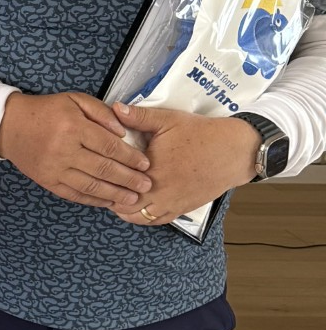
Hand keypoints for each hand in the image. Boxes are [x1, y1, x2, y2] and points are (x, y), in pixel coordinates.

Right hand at [0, 91, 152, 208]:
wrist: (9, 126)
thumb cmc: (45, 111)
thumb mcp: (74, 100)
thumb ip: (101, 112)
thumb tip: (122, 131)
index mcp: (74, 127)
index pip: (109, 146)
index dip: (130, 157)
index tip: (145, 164)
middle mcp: (65, 150)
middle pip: (104, 169)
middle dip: (129, 179)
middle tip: (147, 185)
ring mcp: (56, 169)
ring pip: (91, 185)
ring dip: (115, 194)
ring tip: (133, 199)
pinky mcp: (48, 181)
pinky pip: (74, 194)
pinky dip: (93, 200)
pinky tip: (108, 201)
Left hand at [108, 104, 260, 227]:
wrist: (235, 151)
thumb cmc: (202, 134)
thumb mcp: (168, 120)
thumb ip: (139, 117)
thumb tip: (115, 108)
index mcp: (151, 169)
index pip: (116, 181)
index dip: (102, 177)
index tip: (94, 170)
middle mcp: (159, 192)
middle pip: (122, 204)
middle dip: (110, 196)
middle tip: (102, 184)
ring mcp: (170, 203)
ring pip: (137, 217)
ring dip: (124, 209)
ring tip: (116, 196)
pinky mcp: (182, 209)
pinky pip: (156, 221)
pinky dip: (142, 218)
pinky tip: (136, 208)